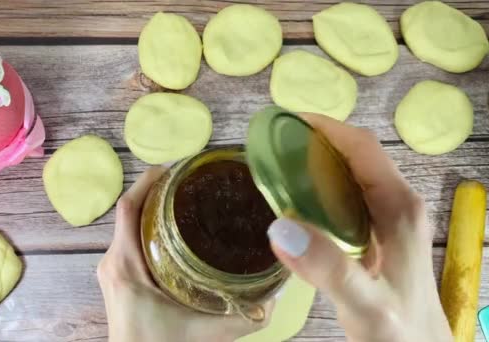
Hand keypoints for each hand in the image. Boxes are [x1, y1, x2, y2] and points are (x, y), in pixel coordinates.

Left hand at [97, 167, 267, 341]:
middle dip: (157, 189)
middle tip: (191, 179)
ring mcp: (112, 268)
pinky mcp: (117, 276)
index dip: (148, 181)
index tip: (175, 167)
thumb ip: (243, 317)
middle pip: (130, 209)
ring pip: (129, 223)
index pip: (129, 207)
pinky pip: (129, 237)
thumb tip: (276, 294)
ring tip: (185, 196)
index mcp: (126, 265)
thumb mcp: (205, 334)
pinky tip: (174, 227)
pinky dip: (148, 225)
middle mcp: (113, 261)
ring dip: (152, 207)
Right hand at [267, 113, 452, 341]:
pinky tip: (297, 207)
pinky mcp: (380, 237)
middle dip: (315, 144)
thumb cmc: (400, 332)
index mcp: (399, 207)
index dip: (324, 127)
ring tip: (277, 171)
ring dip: (316, 167)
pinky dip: (320, 192)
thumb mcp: (365, 303)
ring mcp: (391, 220)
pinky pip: (347, 199)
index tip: (283, 123)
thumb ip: (328, 267)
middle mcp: (398, 205)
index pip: (361, 147)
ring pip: (351, 177)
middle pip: (355, 156)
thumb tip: (280, 227)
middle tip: (271, 149)